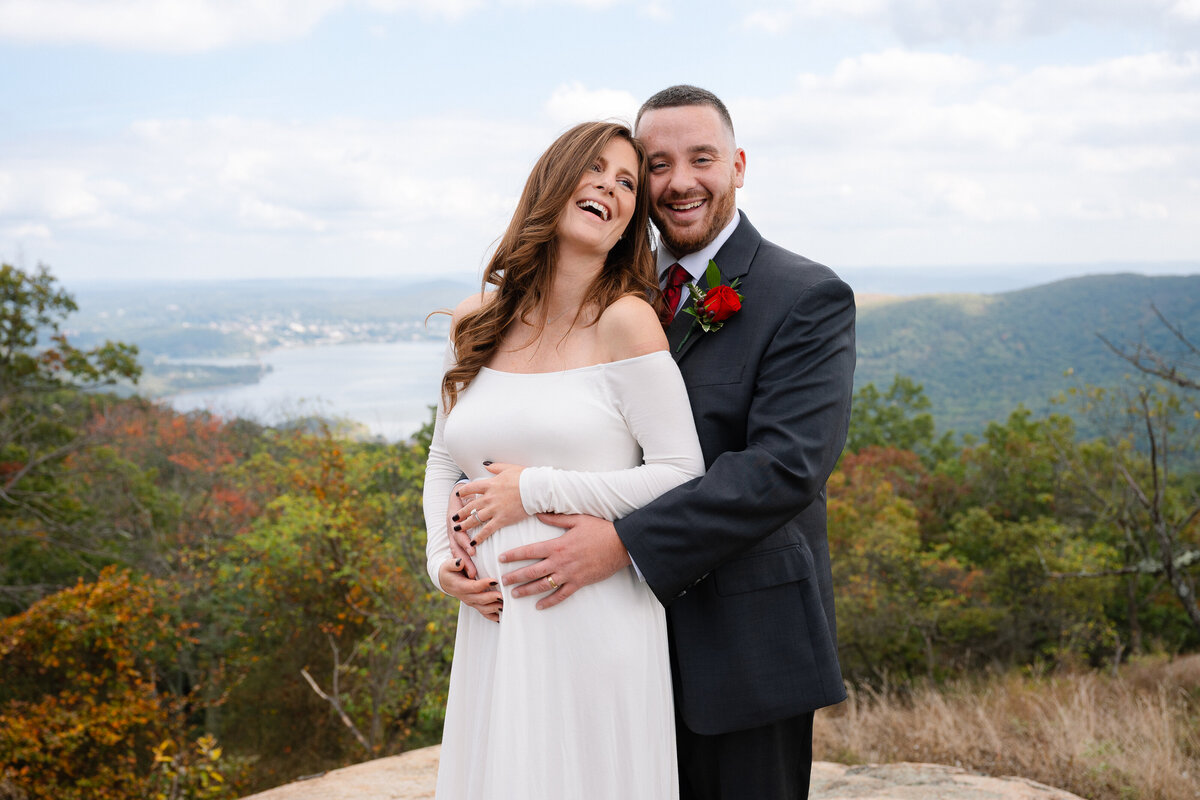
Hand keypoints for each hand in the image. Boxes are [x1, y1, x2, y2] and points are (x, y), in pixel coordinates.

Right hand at [438, 558, 502, 621]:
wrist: (446, 581)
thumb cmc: (449, 571)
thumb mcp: (447, 565)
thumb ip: (453, 564)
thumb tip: (460, 562)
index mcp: (460, 586)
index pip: (473, 586)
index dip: (483, 584)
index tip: (494, 581)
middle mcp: (466, 596)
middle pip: (480, 599)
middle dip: (492, 598)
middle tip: (503, 595)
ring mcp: (471, 602)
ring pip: (483, 608)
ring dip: (494, 608)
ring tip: (505, 605)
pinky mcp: (476, 604)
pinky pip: (484, 613)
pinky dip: (493, 616)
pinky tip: (501, 617)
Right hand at [446, 484, 477, 578]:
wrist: (457, 493)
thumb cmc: (464, 493)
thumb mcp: (463, 493)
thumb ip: (466, 495)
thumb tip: (470, 493)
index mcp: (454, 520)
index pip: (459, 534)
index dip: (464, 543)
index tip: (472, 551)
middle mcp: (453, 530)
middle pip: (458, 547)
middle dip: (465, 560)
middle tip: (473, 572)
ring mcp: (453, 535)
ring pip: (458, 552)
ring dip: (465, 564)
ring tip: (473, 574)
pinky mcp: (457, 538)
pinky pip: (458, 552)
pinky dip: (463, 562)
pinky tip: (470, 573)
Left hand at [453, 462, 528, 550]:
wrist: (535, 489)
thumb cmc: (524, 477)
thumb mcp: (508, 468)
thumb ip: (495, 467)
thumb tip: (485, 464)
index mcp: (490, 484)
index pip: (471, 488)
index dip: (463, 492)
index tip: (459, 495)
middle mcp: (489, 497)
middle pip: (471, 506)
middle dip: (461, 512)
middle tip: (455, 517)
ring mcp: (494, 509)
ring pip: (475, 519)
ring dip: (465, 525)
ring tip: (458, 529)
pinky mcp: (502, 519)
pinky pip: (487, 530)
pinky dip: (479, 537)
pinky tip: (473, 542)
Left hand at [499, 513, 630, 609]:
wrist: (620, 544)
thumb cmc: (600, 530)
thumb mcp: (577, 519)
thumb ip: (556, 518)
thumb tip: (539, 513)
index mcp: (557, 545)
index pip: (529, 551)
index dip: (513, 555)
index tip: (501, 558)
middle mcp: (560, 561)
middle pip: (531, 571)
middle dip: (515, 576)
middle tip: (502, 581)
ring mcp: (569, 574)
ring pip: (543, 585)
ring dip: (527, 590)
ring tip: (515, 595)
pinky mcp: (579, 583)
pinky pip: (561, 595)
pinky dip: (550, 601)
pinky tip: (539, 606)